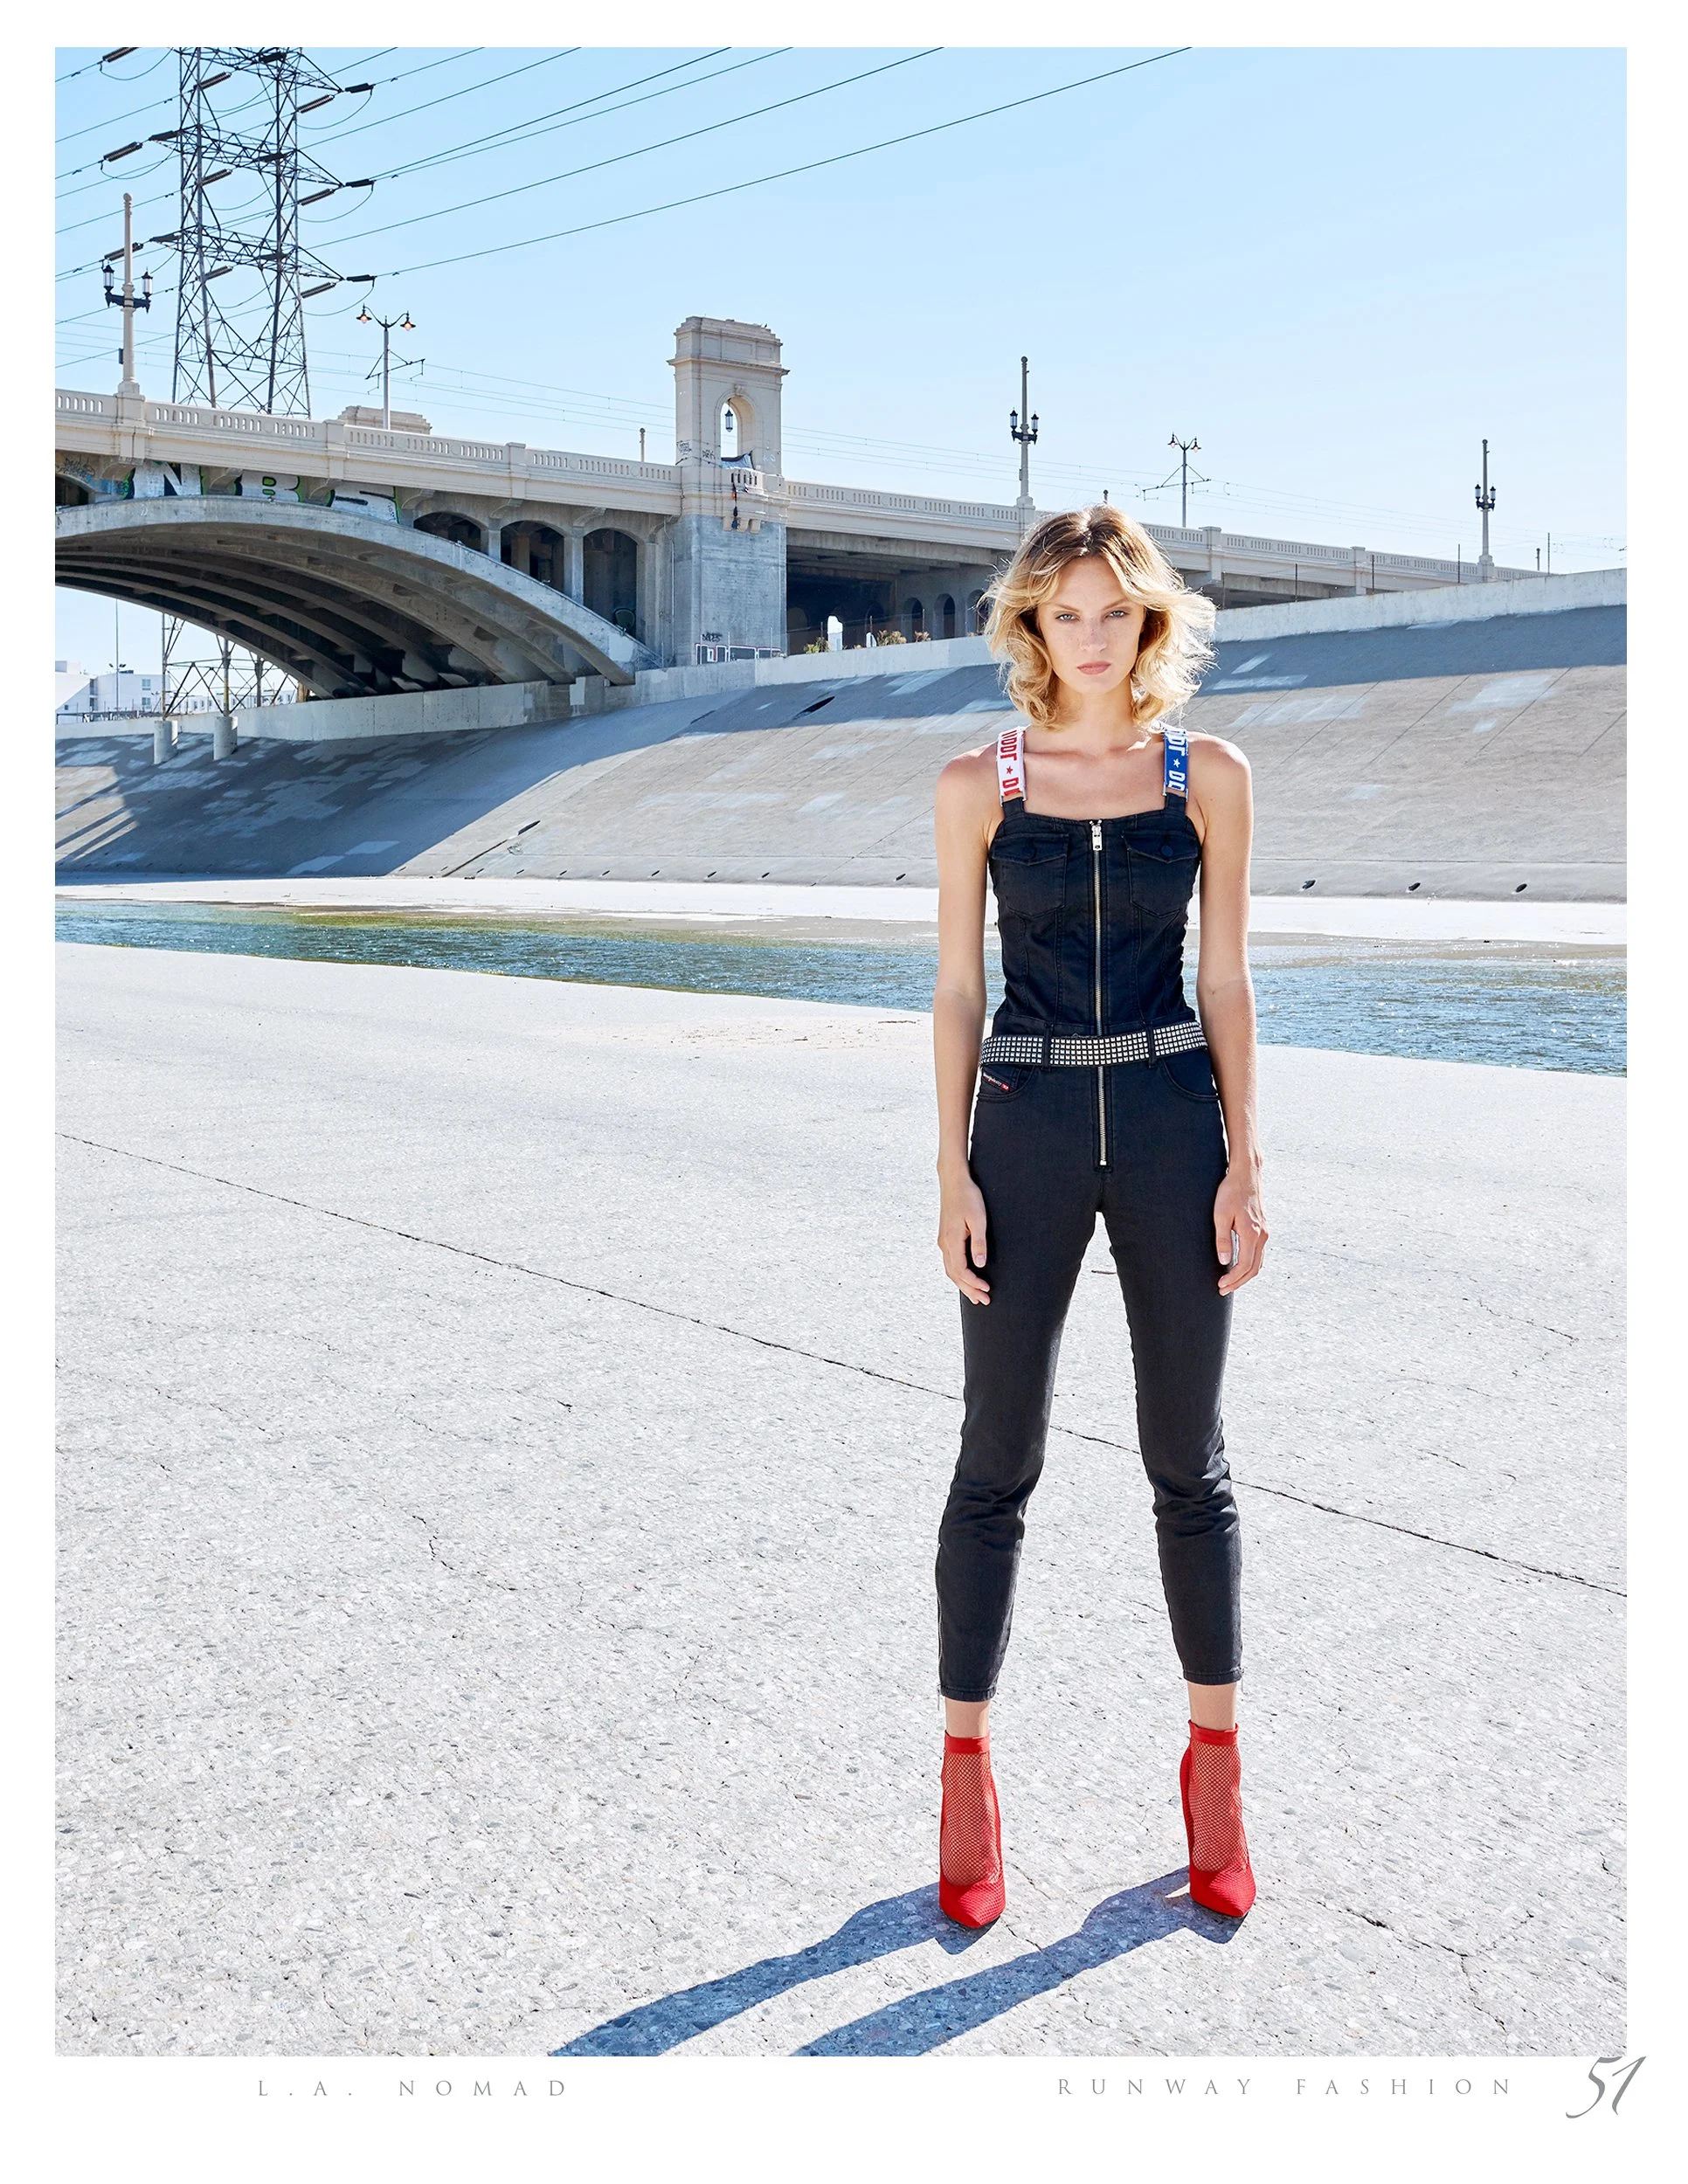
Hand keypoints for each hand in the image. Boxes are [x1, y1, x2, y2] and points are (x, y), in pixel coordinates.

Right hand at [938, 1170, 990, 1303]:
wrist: (953, 1181)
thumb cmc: (968, 1197)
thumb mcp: (978, 1218)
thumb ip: (979, 1242)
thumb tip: (980, 1264)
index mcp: (952, 1240)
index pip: (961, 1271)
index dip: (973, 1283)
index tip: (987, 1290)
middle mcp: (944, 1243)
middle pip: (954, 1275)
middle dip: (969, 1289)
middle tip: (984, 1301)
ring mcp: (943, 1241)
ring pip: (950, 1270)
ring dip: (963, 1284)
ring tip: (975, 1295)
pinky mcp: (946, 1237)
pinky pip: (950, 1262)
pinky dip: (958, 1274)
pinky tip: (966, 1277)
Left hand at [1213, 1167, 1266, 1293]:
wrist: (1246, 1175)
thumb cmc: (1230, 1192)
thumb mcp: (1221, 1215)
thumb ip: (1223, 1239)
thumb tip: (1225, 1262)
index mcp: (1252, 1233)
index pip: (1244, 1265)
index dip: (1233, 1278)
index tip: (1220, 1285)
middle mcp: (1262, 1235)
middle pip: (1254, 1268)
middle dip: (1238, 1282)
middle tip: (1222, 1289)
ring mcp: (1265, 1232)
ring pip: (1258, 1262)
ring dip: (1245, 1275)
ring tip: (1230, 1282)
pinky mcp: (1263, 1229)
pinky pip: (1259, 1254)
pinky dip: (1251, 1265)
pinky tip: (1240, 1267)